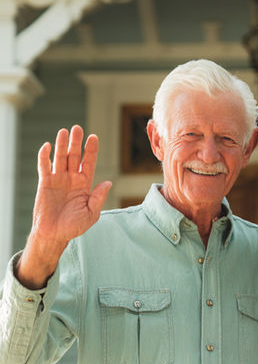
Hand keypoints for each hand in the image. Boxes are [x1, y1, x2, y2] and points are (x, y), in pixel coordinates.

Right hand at [15, 125, 110, 288]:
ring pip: (61, 158)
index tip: (94, 137)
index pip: (89, 163)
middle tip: (78, 128)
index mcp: (85, 185)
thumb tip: (108, 183)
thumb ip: (98, 198)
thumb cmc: (74, 226)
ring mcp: (58, 180)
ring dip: (62, 145)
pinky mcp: (45, 183)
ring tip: (64, 131)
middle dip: (76, 143)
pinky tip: (48, 146)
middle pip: (75, 156)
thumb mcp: (91, 213)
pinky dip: (45, 156)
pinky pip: (44, 167)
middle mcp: (72, 179)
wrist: (54, 234)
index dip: (91, 151)